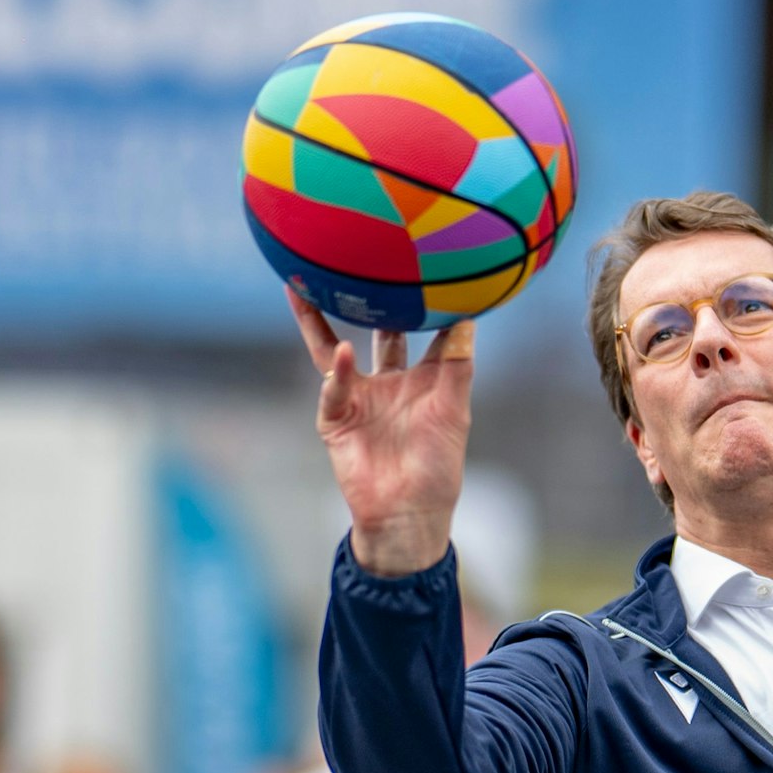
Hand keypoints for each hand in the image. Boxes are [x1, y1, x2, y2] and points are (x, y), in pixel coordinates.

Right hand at [288, 288, 474, 576]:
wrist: (409, 515)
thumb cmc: (438, 468)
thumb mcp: (454, 411)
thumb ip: (457, 365)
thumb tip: (468, 316)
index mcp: (423, 378)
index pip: (422, 330)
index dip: (424, 301)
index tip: (428, 262)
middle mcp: (388, 382)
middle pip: (375, 330)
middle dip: (367, 299)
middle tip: (358, 257)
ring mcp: (359, 398)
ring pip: (334, 351)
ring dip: (318, 321)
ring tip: (304, 286)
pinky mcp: (336, 419)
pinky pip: (332, 389)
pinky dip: (337, 373)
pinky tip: (342, 354)